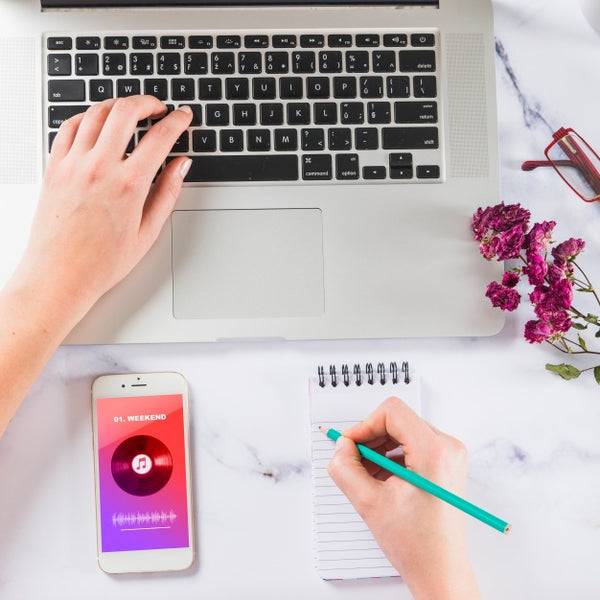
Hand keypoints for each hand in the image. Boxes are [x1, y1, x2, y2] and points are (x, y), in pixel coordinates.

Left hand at [14, 95, 191, 319]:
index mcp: (129, 185)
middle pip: (125, 111)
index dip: (177, 121)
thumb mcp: (148, 232)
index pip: (160, 137)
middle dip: (147, 102)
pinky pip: (69, 127)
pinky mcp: (54, 167)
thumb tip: (181, 166)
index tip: (182, 116)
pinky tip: (97, 122)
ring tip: (129, 111)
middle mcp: (100, 167)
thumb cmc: (101, 262)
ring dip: (117, 105)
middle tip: (157, 107)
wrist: (60, 275)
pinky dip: (87, 117)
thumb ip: (168, 193)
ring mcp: (73, 164)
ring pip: (96, 113)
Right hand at [327, 397, 479, 599]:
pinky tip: (382, 480)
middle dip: (371, 438)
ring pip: (402, 431)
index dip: (365, 425)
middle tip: (354, 461)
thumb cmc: (416, 544)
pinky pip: (412, 444)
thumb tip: (341, 445)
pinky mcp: (445, 463)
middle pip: (397, 420)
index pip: (392, 412)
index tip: (350, 444)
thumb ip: (345, 467)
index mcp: (434, 452)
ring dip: (380, 448)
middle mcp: (447, 447)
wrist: (440, 570)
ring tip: (368, 476)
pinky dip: (391, 457)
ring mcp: (449, 455)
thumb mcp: (369, 503)